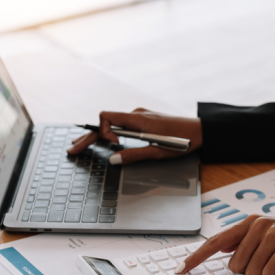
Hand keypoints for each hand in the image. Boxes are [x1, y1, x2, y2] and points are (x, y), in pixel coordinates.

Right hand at [67, 108, 202, 164]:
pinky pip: (121, 124)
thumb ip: (134, 155)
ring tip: (81, 145)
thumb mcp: (158, 152)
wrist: (202, 131)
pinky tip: (104, 141)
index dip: (103, 132)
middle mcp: (136, 115)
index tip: (113, 146)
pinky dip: (109, 132)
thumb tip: (113, 160)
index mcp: (138, 120)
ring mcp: (140, 116)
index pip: (107, 117)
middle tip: (73, 149)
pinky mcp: (144, 120)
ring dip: (97, 134)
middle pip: (105, 123)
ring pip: (112, 123)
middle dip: (88, 136)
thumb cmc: (183, 141)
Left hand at [175, 215, 274, 274]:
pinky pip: (270, 273)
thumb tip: (221, 249)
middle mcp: (258, 224)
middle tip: (270, 261)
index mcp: (249, 223)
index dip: (197, 257)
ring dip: (267, 273)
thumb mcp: (267, 237)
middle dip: (251, 271)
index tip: (181, 268)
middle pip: (235, 265)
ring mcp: (273, 233)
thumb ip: (243, 242)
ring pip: (252, 272)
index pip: (215, 242)